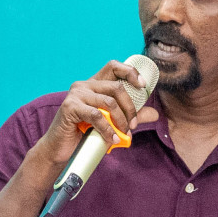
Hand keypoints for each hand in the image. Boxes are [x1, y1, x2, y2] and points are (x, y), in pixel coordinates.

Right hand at [28, 60, 159, 168]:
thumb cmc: (85, 133)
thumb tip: (155, 114)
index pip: (113, 67)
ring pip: (108, 102)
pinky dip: (108, 129)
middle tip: (133, 125)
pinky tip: (112, 140)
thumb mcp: (113, 122)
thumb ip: (131, 116)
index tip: (143, 86)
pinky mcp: (70, 107)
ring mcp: (76, 95)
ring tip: (124, 134)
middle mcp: (84, 85)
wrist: (62, 149)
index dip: (130, 72)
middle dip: (130, 108)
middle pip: (116, 87)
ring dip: (121, 120)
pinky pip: (96, 116)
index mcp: (94, 84)